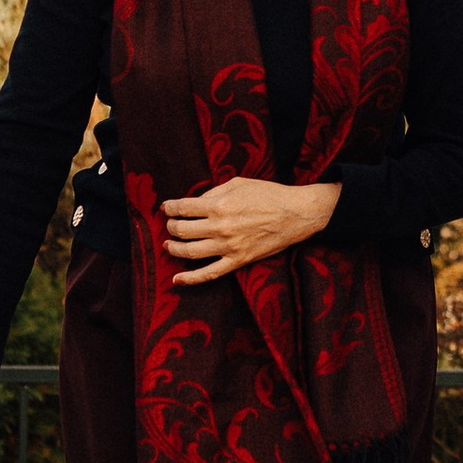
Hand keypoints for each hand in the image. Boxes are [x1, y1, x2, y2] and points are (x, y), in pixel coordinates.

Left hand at [165, 177, 340, 284]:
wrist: (296, 214)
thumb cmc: (269, 194)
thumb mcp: (238, 183)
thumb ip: (213, 192)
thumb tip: (195, 203)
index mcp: (220, 205)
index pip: (183, 208)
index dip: (170, 207)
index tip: (166, 207)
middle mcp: (220, 227)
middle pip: (182, 230)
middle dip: (171, 226)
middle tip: (170, 224)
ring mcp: (228, 247)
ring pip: (189, 252)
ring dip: (173, 248)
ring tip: (169, 244)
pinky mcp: (238, 261)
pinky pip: (209, 273)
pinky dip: (190, 279)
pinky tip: (176, 280)